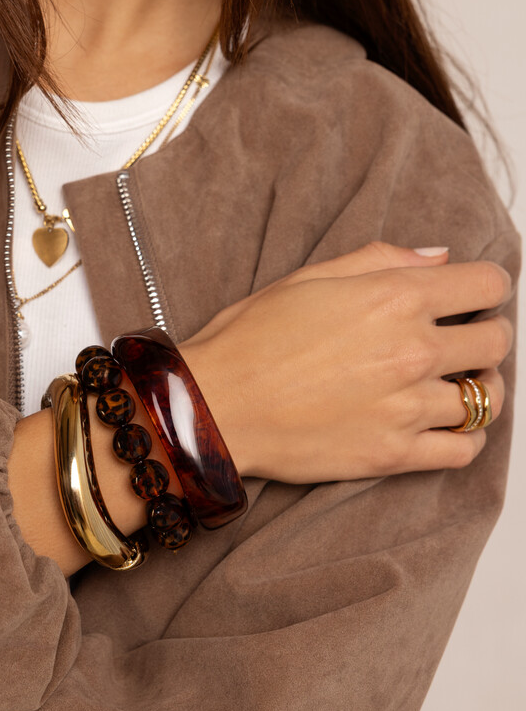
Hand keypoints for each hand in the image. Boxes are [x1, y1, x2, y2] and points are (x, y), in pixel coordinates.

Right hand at [179, 243, 512, 482]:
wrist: (215, 405)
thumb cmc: (251, 339)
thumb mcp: (311, 277)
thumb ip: (382, 259)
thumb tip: (437, 257)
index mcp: (395, 297)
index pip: (488, 286)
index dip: (488, 287)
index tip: (476, 296)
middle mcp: (412, 350)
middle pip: (496, 342)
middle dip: (486, 335)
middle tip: (465, 340)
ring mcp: (407, 406)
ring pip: (488, 400)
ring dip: (482, 388)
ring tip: (462, 385)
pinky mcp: (394, 454)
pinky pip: (464, 450)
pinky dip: (467, 438)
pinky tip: (449, 426)